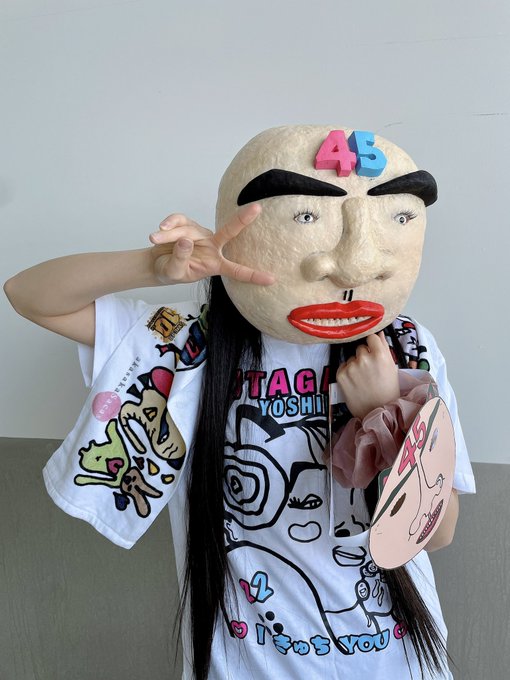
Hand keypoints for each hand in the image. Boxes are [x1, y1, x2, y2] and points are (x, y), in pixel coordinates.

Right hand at [148, 204, 274, 285]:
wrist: (155, 263)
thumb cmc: (169, 271)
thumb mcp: (173, 272)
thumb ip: (180, 258)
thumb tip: (187, 241)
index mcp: (214, 265)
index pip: (236, 271)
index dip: (253, 275)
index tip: (272, 280)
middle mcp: (212, 248)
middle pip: (229, 232)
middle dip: (242, 219)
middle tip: (257, 208)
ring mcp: (200, 234)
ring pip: (188, 229)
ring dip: (169, 234)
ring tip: (154, 238)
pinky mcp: (187, 224)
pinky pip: (179, 219)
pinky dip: (168, 224)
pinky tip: (159, 229)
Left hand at [336, 332, 399, 418]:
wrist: (377, 410)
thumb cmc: (388, 390)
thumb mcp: (391, 367)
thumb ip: (384, 347)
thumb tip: (379, 332)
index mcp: (380, 355)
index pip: (371, 337)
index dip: (372, 344)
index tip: (373, 350)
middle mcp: (364, 358)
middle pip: (360, 348)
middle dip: (364, 355)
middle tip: (370, 370)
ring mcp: (351, 366)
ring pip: (351, 358)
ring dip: (355, 364)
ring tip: (363, 378)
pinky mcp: (340, 374)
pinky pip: (343, 366)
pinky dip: (347, 372)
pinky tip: (355, 382)